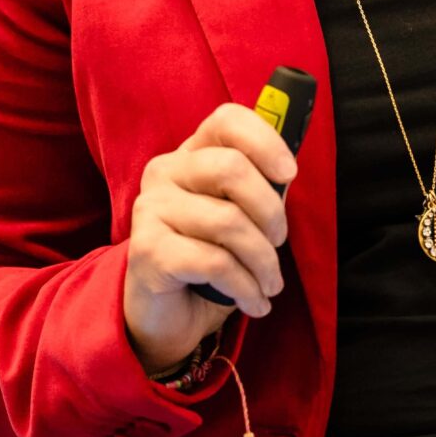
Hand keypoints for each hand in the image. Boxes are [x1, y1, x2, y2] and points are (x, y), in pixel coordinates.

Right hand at [121, 103, 295, 376]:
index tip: (288, 174)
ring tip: (270, 284)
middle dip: (270, 212)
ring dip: (263, 261)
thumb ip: (262, 188)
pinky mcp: (147, 250)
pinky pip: (214, 262)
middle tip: (279, 243)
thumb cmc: (210, 259)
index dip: (265, 141)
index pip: (226, 121)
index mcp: (192, 154)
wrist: (167, 315)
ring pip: (228, 221)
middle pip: (231, 168)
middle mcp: (165, 172)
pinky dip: (245, 287)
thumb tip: (287, 172)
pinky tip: (254, 302)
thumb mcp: (242, 218)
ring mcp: (151, 208)